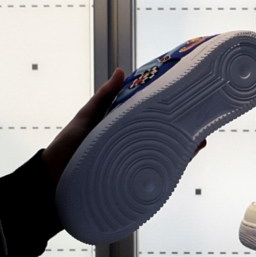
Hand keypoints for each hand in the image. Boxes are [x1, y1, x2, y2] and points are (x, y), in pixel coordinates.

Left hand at [40, 68, 206, 185]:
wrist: (52, 185)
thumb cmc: (66, 149)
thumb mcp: (86, 119)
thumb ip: (104, 98)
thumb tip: (122, 71)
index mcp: (122, 128)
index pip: (150, 116)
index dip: (168, 108)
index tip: (188, 96)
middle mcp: (131, 146)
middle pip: (162, 136)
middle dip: (183, 129)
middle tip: (204, 118)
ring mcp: (132, 165)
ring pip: (163, 156)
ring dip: (182, 149)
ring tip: (199, 139)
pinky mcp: (131, 183)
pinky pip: (154, 177)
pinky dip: (170, 171)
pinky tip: (182, 162)